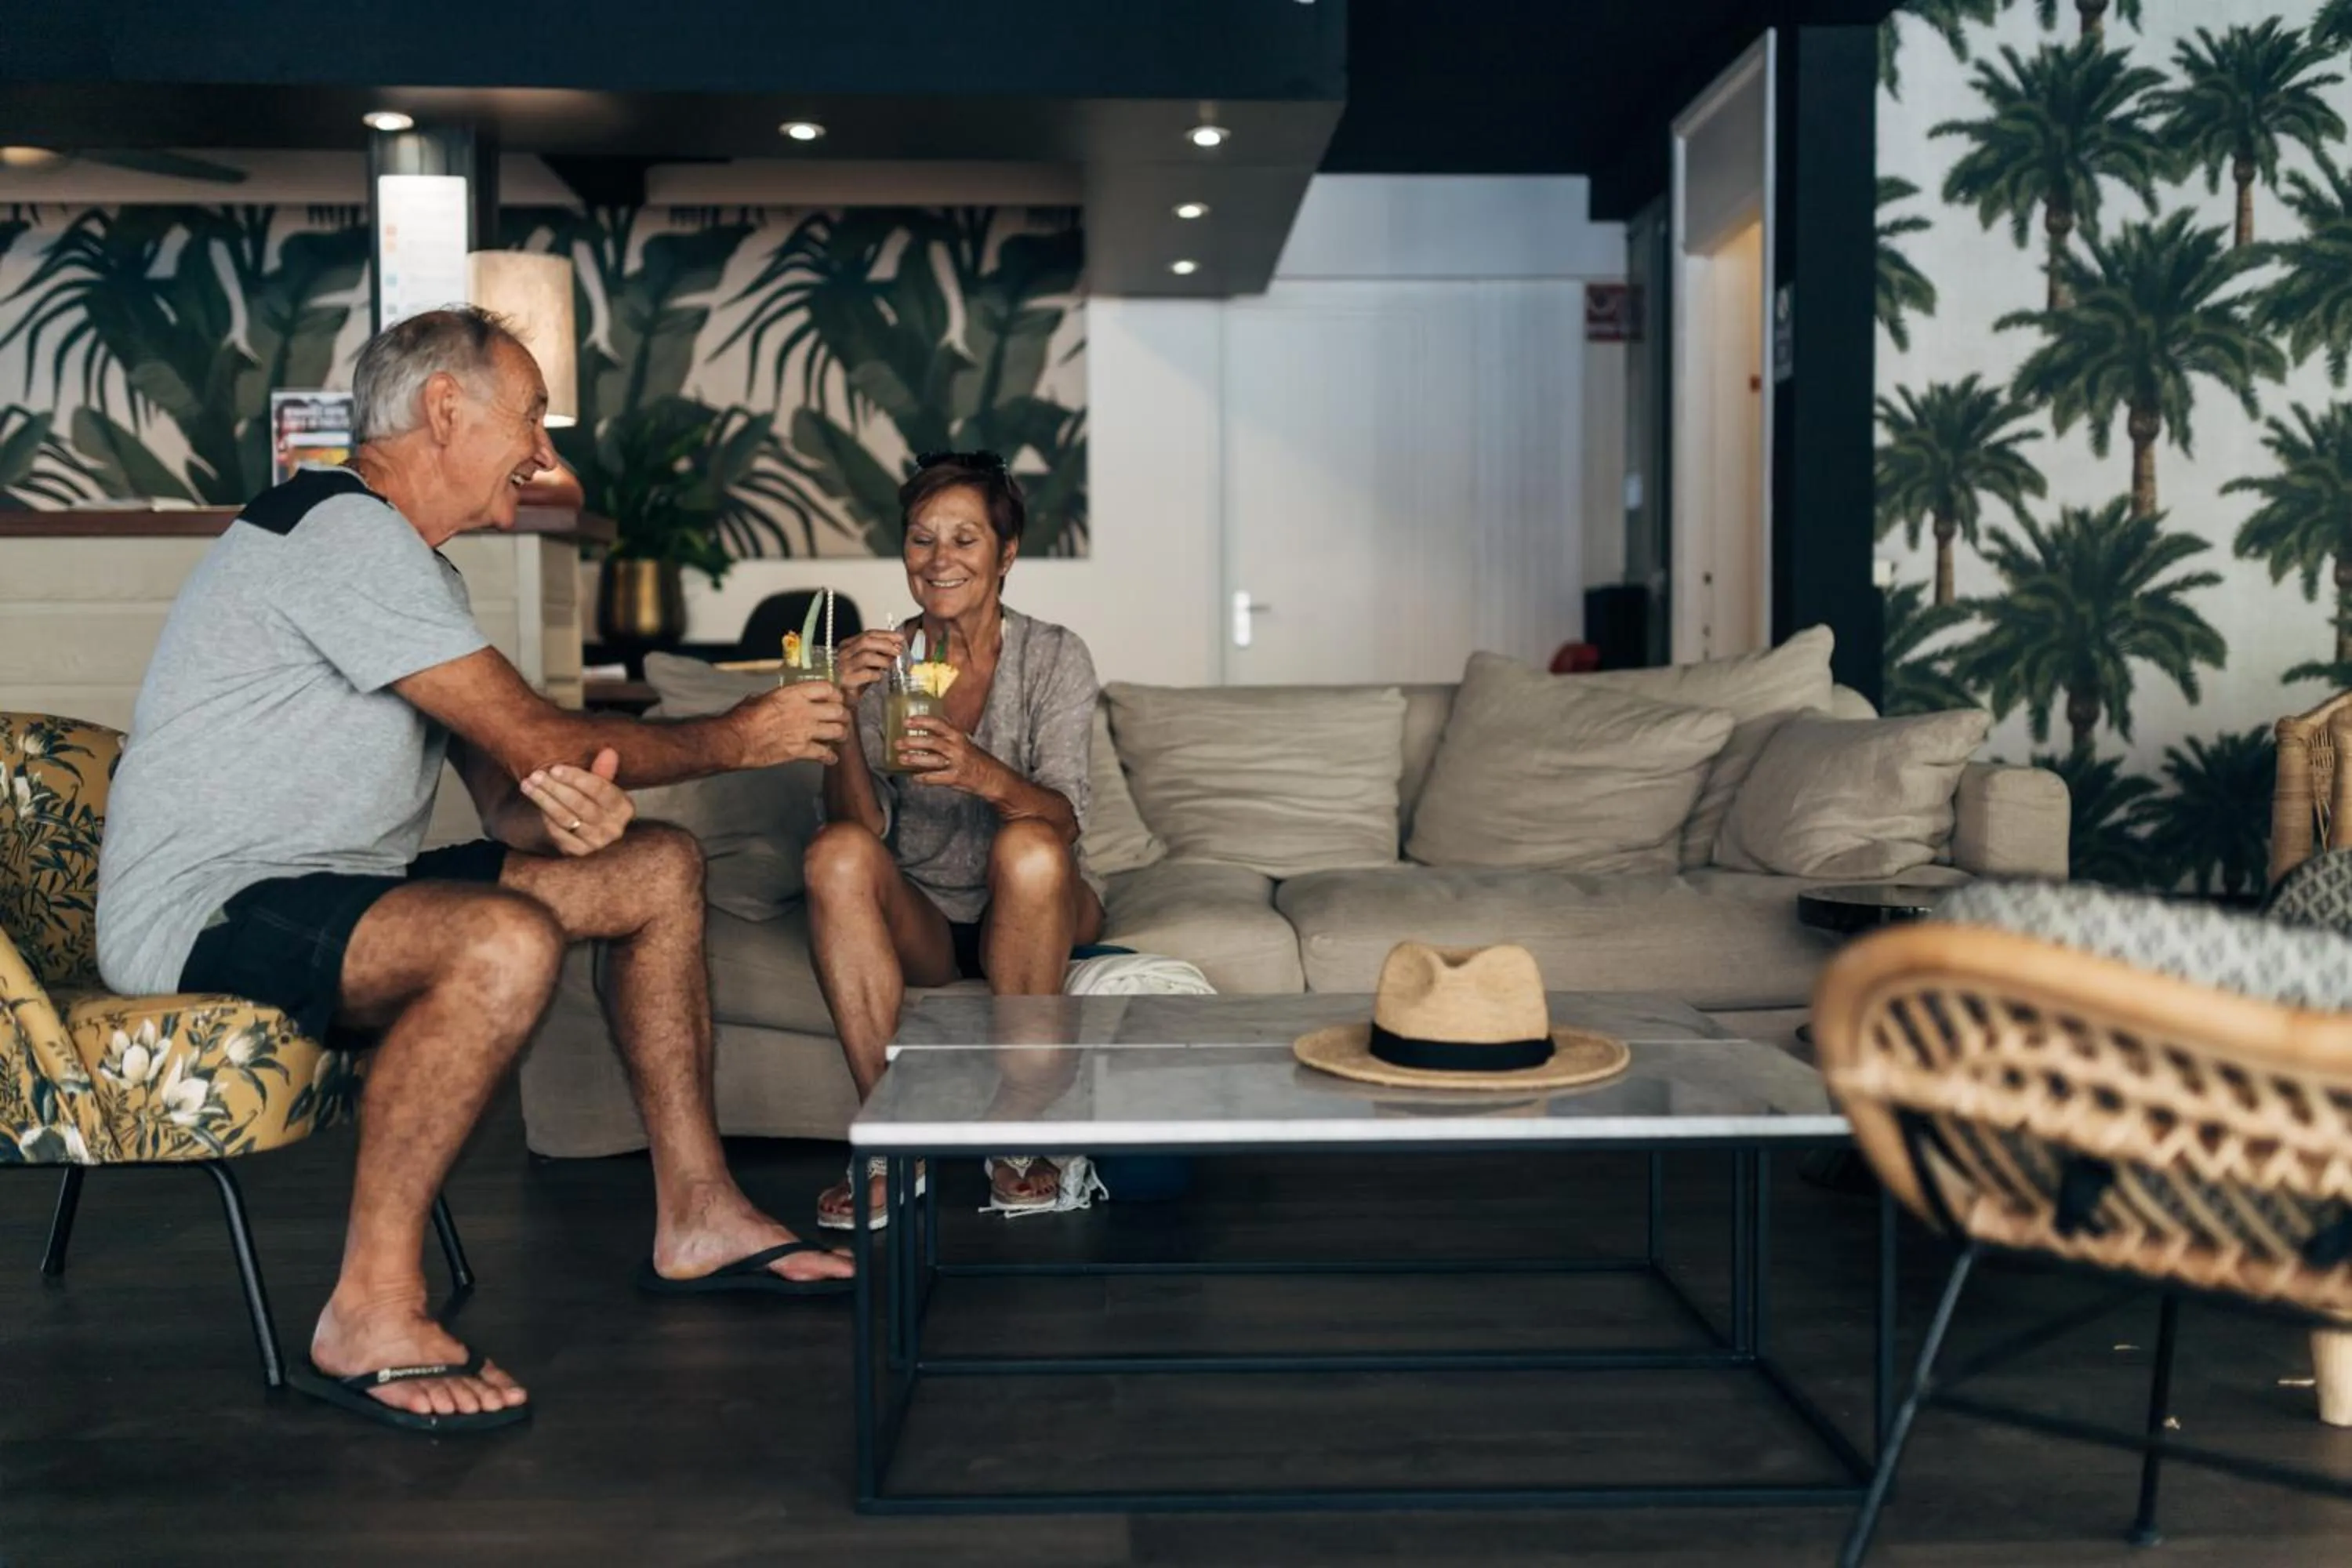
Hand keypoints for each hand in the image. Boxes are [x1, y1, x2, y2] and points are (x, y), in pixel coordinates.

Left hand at [521, 749, 634, 856]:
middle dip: (555, 788)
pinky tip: (536, 802)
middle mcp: (614, 828)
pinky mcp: (578, 851)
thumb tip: (609, 752)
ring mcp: (596, 842)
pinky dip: (545, 816)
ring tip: (528, 785)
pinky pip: (557, 831)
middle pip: (580, 804)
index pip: (600, 790)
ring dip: (544, 800)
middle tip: (536, 775)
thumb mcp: (601, 785)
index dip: (576, 778)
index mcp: (624, 808)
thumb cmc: (595, 801)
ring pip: (565, 818)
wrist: (589, 829)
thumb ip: (603, 771)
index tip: (556, 769)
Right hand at [732, 680, 848, 765]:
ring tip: (839, 738)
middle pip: (838, 710)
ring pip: (837, 731)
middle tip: (841, 720)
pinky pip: (825, 754)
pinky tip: (830, 758)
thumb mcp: (760, 698)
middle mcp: (804, 710)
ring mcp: (805, 731)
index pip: (827, 688)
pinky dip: (830, 757)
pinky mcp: (801, 750)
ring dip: (840, 735)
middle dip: (843, 716)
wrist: (735, 740)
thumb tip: (771, 699)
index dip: (835, 694)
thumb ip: (774, 698)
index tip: (835, 699)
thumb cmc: (742, 718)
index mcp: (794, 694)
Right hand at [833, 627, 907, 699]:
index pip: (868, 634)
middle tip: (898, 650)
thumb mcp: (865, 663)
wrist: (841, 700)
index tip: (899, 638)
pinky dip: (877, 674)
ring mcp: (843, 667)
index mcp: (847, 646)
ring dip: (883, 660)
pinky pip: (866, 674)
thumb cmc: (854, 682)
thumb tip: (896, 647)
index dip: (886, 635)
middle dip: (886, 644)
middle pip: (866, 641)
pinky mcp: (846, 681)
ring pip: (866, 656)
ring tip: (889, 666)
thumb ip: (877, 653)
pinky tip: (879, 677)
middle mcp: (843, 654)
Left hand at [897, 715, 1003, 796]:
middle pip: (932, 742)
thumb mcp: (966, 744)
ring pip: (932, 760)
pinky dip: (924, 778)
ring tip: (901, 759)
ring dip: (914, 759)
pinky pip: (936, 777)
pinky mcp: (956, 778)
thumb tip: (928, 734)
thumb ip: (949, 739)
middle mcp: (958, 748)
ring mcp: (957, 763)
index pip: (939, 724)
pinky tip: (915, 778)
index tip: (907, 721)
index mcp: (959, 736)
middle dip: (912, 742)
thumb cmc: (979, 761)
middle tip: (897, 743)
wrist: (996, 778)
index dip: (922, 721)